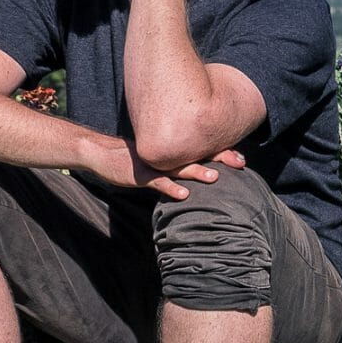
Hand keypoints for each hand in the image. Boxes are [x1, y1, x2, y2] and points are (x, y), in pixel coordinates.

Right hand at [89, 138, 244, 199]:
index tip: (241, 158)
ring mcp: (153, 164)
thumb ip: (174, 162)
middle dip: (219, 158)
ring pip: (180, 168)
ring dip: (198, 172)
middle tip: (240, 162)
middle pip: (197, 154)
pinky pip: (158, 182)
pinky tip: (184, 195)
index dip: (221, 152)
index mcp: (171, 149)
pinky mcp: (140, 175)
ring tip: (215, 178)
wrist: (100, 153)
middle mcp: (166, 154)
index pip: (200, 148)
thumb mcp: (155, 157)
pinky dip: (171, 188)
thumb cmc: (130, 157)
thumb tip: (195, 168)